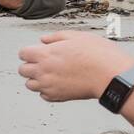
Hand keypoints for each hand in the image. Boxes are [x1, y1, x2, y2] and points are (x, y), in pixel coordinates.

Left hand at [18, 31, 133, 101]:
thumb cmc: (98, 54)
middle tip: (44, 62)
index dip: (30, 51)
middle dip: (31, 65)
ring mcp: (47, 86)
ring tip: (52, 73)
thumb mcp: (77, 36)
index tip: (38, 51)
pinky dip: (47, 90)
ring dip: (37, 78)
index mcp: (45, 54)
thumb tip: (43, 40)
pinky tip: (59, 82)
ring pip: (30, 84)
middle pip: (23, 70)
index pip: (22, 53)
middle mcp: (42, 71)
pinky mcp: (55, 97)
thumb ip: (56, 37)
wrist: (111, 75)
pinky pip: (43, 94)